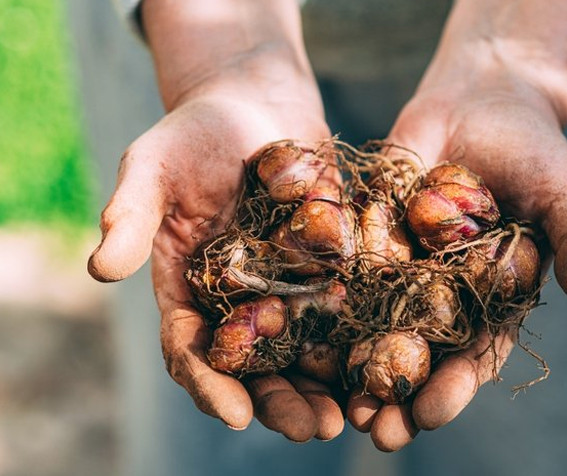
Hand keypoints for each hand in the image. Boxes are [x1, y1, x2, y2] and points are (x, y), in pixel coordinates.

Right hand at [88, 0, 344, 441]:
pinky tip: (385, 360)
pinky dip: (361, 337)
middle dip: (280, 400)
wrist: (256, 102)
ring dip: (325, 385)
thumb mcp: (155, 164)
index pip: (191, 348)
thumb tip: (99, 269)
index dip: (209, 384)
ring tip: (353, 415)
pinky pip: (345, 308)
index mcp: (188, 287)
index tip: (233, 413)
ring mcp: (286, 285)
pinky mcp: (328, 265)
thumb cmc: (196, 131)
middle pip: (256, 364)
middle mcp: (238, 298)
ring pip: (304, 349)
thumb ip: (131, 213)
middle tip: (313, 429)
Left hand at [347, 0, 566, 450]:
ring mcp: (405, 262)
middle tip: (374, 429)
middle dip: (397, 391)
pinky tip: (303, 329)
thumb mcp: (564, 192)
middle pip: (419, 350)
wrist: (485, 95)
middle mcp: (445, 289)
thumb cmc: (535, 147)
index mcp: (492, 297)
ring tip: (335, 400)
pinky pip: (346, 268)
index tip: (430, 415)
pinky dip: (328, 299)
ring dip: (356, 361)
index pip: (474, 352)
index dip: (454, 386)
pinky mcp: (371, 231)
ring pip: (375, 321)